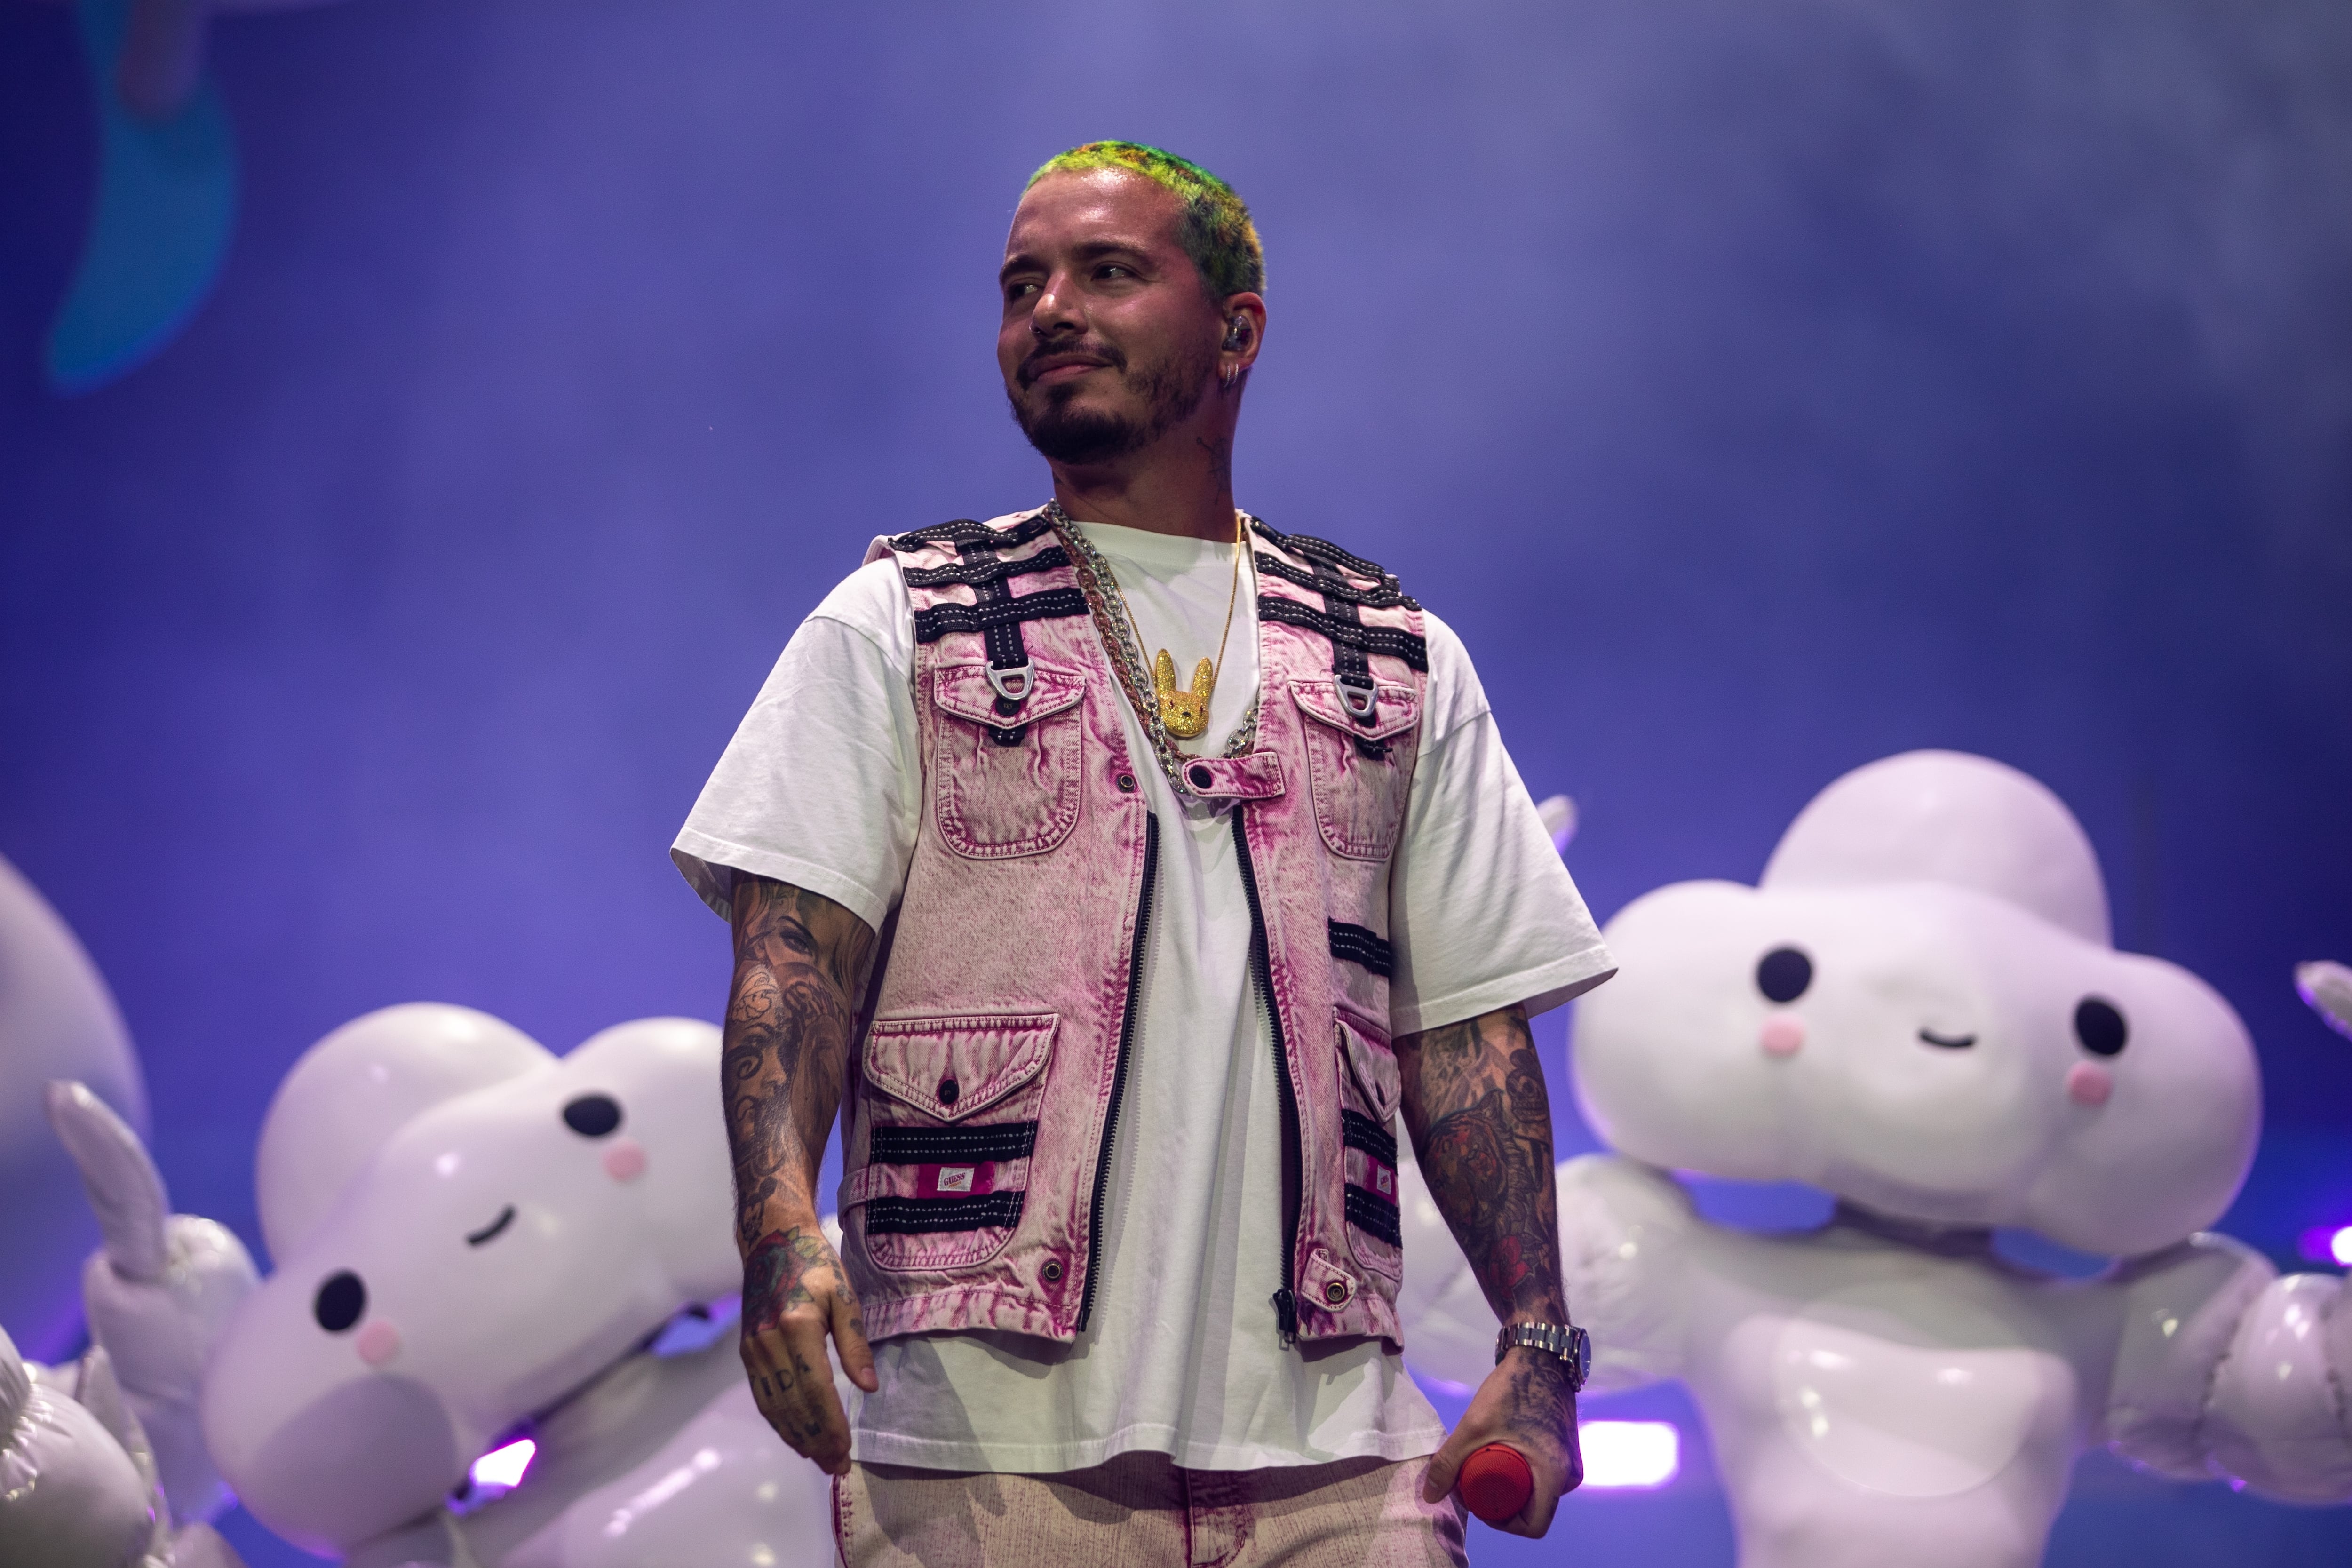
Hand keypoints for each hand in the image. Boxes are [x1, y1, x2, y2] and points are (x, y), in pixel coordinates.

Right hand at [738, 1223, 877, 1475]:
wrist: (771, 1240)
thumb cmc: (815, 1265)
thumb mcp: (843, 1295)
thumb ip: (855, 1342)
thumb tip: (869, 1387)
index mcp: (796, 1327)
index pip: (816, 1391)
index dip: (831, 1425)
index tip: (847, 1450)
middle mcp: (769, 1343)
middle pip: (793, 1406)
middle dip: (816, 1441)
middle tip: (835, 1467)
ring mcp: (753, 1349)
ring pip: (773, 1407)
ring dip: (796, 1438)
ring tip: (818, 1459)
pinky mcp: (747, 1351)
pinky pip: (761, 1396)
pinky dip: (777, 1421)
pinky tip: (793, 1435)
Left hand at [1421, 1346, 1581, 1536]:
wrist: (1540, 1354)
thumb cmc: (1512, 1388)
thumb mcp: (1474, 1426)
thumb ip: (1449, 1461)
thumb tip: (1429, 1497)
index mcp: (1556, 1474)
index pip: (1533, 1526)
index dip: (1501, 1523)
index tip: (1477, 1503)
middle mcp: (1571, 1474)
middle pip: (1534, 1510)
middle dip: (1501, 1505)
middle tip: (1472, 1485)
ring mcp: (1571, 1462)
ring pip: (1538, 1494)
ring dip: (1511, 1489)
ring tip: (1481, 1468)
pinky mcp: (1566, 1451)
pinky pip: (1544, 1478)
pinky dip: (1523, 1476)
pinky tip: (1500, 1461)